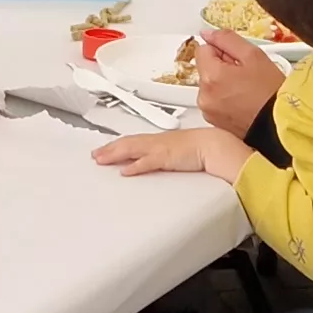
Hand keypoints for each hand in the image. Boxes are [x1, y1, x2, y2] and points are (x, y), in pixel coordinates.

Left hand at [90, 125, 254, 180]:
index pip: (135, 142)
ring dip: (115, 154)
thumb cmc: (204, 149)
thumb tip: (163, 162)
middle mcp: (157, 142)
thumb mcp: (180, 152)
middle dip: (110, 149)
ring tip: (101, 159)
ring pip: (132, 150)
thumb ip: (168, 157)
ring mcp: (161, 149)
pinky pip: (148, 162)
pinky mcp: (167, 158)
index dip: (118, 145)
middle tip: (95, 155)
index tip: (105, 149)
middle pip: (128, 144)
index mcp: (160, 141)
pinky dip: (135, 166)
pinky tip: (125, 171)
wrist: (217, 146)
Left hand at [190, 29, 285, 137]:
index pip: (203, 49)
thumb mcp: (253, 55)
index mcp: (211, 76)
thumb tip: (208, 33)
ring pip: (210, 85)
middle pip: (206, 68)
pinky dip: (225, 99)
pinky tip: (244, 101)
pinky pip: (214, 101)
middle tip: (246, 74)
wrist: (280, 124)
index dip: (222, 50)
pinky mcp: (215, 122)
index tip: (237, 58)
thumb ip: (226, 39)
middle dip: (222, 67)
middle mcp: (204, 95)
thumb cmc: (271, 92)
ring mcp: (208, 111)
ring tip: (247, 89)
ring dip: (223, 83)